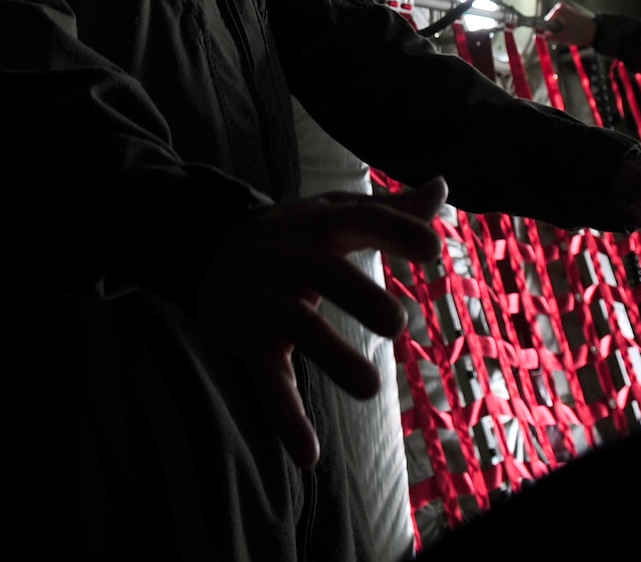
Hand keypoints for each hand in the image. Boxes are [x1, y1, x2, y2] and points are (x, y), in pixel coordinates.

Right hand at [196, 177, 445, 468]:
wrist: (198, 248)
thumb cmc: (289, 237)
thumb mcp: (328, 216)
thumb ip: (387, 211)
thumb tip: (442, 187)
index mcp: (316, 225)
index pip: (361, 218)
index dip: (396, 230)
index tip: (434, 250)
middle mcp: (288, 258)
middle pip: (326, 272)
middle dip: (360, 295)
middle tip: (400, 323)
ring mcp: (264, 300)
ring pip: (297, 328)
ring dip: (332, 358)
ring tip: (371, 388)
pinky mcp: (245, 343)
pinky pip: (266, 382)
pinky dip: (285, 419)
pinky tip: (309, 455)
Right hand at [539, 2, 597, 48]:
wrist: (596, 31)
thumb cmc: (582, 33)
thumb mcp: (563, 37)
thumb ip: (548, 36)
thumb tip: (537, 35)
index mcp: (558, 11)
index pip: (543, 23)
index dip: (544, 32)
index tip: (545, 37)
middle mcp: (560, 7)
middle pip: (549, 23)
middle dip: (554, 32)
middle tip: (563, 37)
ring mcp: (564, 9)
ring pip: (554, 23)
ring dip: (559, 30)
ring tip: (568, 34)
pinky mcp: (568, 12)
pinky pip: (559, 22)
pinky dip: (562, 28)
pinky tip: (570, 31)